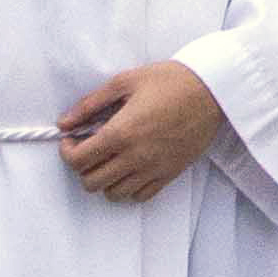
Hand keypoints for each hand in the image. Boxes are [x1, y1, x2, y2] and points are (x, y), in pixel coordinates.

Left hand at [56, 60, 226, 201]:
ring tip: (110, 158)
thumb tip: (65, 122)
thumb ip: (90, 104)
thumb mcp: (125, 82)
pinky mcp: (169, 174)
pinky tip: (129, 168)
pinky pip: (140, 196)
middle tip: (89, 148)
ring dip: (104, 179)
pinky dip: (128, 187)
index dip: (67, 151)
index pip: (79, 160)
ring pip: (114, 193)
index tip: (73, 139)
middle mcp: (135, 156)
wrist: (212, 90)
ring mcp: (153, 168)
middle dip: (83, 167)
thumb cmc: (170, 80)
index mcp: (121, 132)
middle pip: (91, 182)